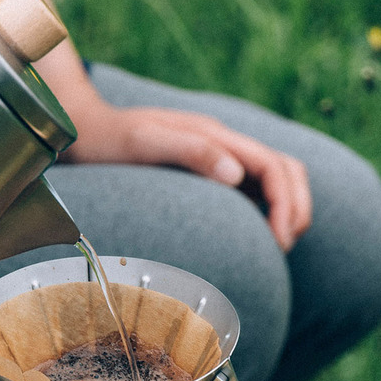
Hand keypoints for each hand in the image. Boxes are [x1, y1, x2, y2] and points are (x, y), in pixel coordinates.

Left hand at [62, 101, 312, 250]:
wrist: (84, 132)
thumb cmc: (110, 141)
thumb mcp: (144, 143)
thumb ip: (191, 152)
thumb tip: (235, 175)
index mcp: (214, 134)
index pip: (273, 166)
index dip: (287, 203)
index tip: (280, 240)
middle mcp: (223, 143)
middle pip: (285, 170)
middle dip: (297, 208)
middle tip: (284, 248)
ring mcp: (217, 156)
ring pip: (275, 179)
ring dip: (287, 209)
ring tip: (277, 246)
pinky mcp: (208, 172)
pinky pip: (252, 190)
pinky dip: (266, 212)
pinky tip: (253, 238)